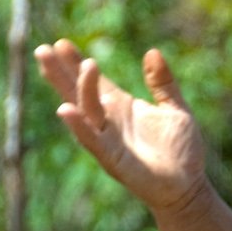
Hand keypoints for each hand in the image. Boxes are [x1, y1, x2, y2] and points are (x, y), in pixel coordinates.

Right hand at [34, 38, 208, 214]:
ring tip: (69, 64)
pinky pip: (92, 140)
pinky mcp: (112, 159)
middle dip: (60, 73)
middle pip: (77, 93)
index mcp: (120, 107)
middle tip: (43, 49)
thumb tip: (152, 52)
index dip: (77, 63)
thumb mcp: (175, 108)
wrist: (188, 186)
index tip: (61, 43)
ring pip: (84, 111)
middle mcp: (109, 122)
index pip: (93, 81)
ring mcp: (108, 140)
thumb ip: (163, 82)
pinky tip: (64, 110)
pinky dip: (78, 126)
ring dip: (76, 89)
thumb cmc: (181, 150)